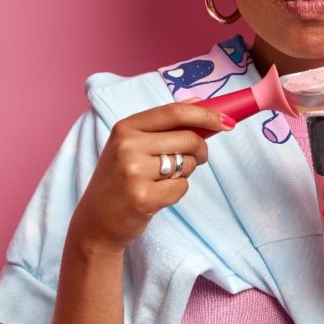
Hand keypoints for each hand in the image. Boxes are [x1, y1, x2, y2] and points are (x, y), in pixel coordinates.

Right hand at [67, 99, 234, 255]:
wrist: (95, 222)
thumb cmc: (119, 180)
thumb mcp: (131, 145)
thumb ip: (163, 124)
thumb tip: (199, 102)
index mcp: (126, 127)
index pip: (174, 112)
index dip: (206, 114)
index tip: (227, 122)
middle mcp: (127, 146)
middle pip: (188, 138)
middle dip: (201, 150)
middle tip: (198, 158)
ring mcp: (133, 172)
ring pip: (187, 164)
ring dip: (186, 172)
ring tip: (163, 179)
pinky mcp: (142, 198)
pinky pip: (182, 188)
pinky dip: (178, 192)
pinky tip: (158, 196)